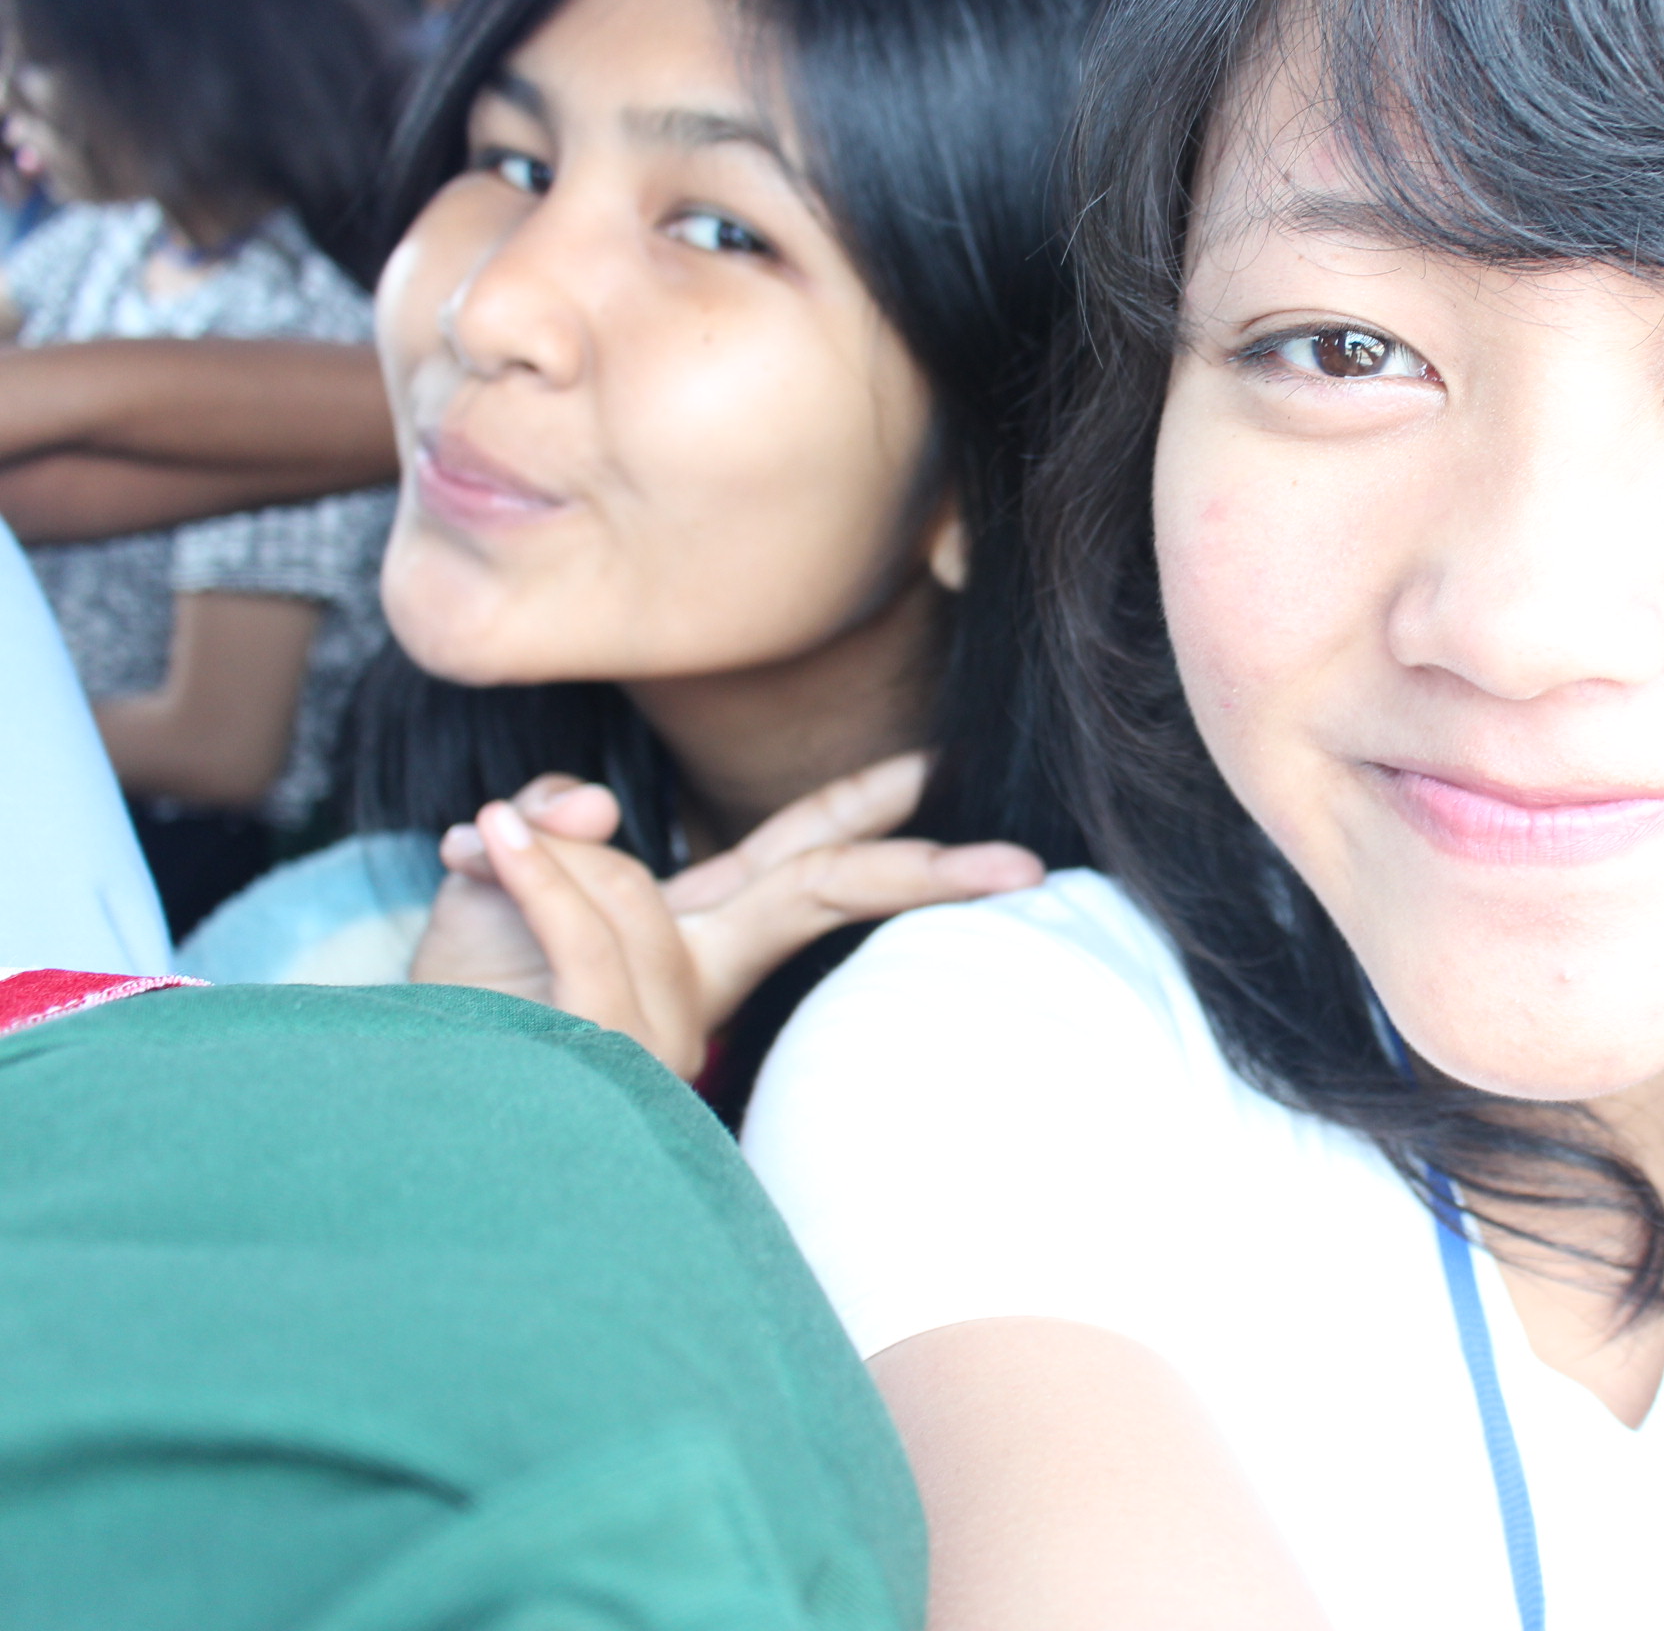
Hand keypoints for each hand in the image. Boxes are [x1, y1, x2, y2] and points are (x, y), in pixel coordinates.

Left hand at [407, 753, 1044, 1079]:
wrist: (396, 1105)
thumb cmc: (456, 1004)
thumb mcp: (498, 878)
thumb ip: (554, 818)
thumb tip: (593, 810)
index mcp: (702, 944)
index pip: (813, 874)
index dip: (890, 833)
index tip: (974, 811)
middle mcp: (699, 986)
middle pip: (819, 895)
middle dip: (915, 869)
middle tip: (1015, 862)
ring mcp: (658, 1024)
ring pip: (647, 892)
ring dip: (558, 857)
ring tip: (489, 841)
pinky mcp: (603, 1046)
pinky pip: (591, 933)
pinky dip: (540, 875)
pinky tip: (491, 838)